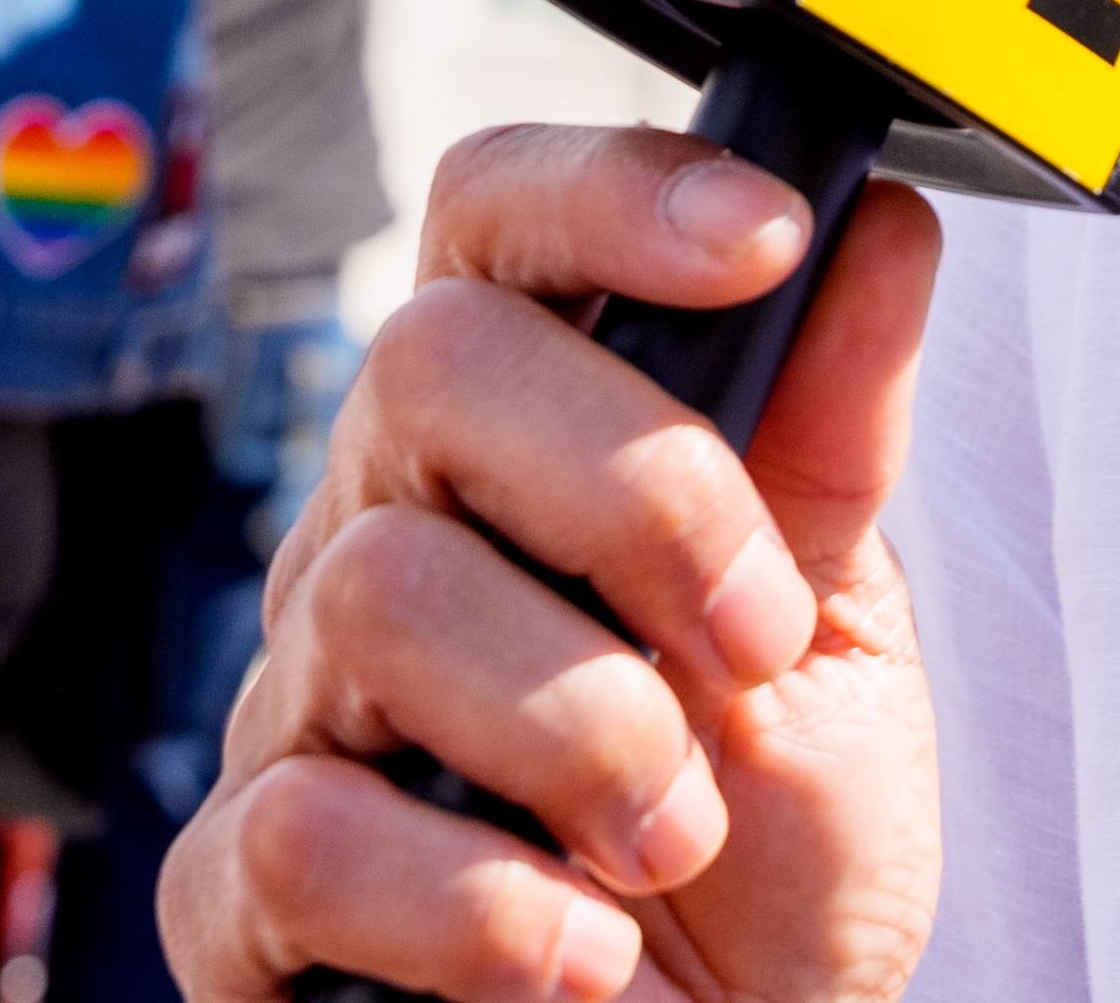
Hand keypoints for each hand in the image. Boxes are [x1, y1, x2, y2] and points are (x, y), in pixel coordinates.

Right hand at [160, 126, 948, 1002]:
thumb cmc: (773, 841)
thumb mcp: (845, 626)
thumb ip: (839, 432)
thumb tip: (880, 226)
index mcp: (523, 440)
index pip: (497, 220)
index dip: (610, 192)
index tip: (763, 239)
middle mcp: (388, 530)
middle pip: (431, 362)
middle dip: (643, 492)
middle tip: (752, 642)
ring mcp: (299, 704)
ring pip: (380, 591)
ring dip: (584, 723)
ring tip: (675, 833)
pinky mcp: (239, 893)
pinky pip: (300, 835)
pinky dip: (482, 901)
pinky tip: (580, 949)